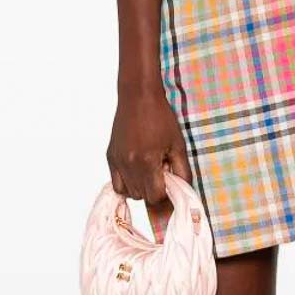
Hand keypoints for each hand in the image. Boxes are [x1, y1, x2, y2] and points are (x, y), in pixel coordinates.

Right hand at [106, 84, 192, 221]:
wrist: (138, 97)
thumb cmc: (161, 118)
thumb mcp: (178, 145)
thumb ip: (182, 171)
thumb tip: (183, 190)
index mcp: (147, 162)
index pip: (155, 197)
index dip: (165, 194)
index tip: (170, 183)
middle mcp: (129, 164)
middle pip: (142, 197)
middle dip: (154, 190)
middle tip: (161, 172)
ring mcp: (117, 162)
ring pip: (129, 193)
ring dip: (141, 189)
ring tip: (150, 171)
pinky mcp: (110, 157)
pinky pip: (117, 184)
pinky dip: (127, 185)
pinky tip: (138, 173)